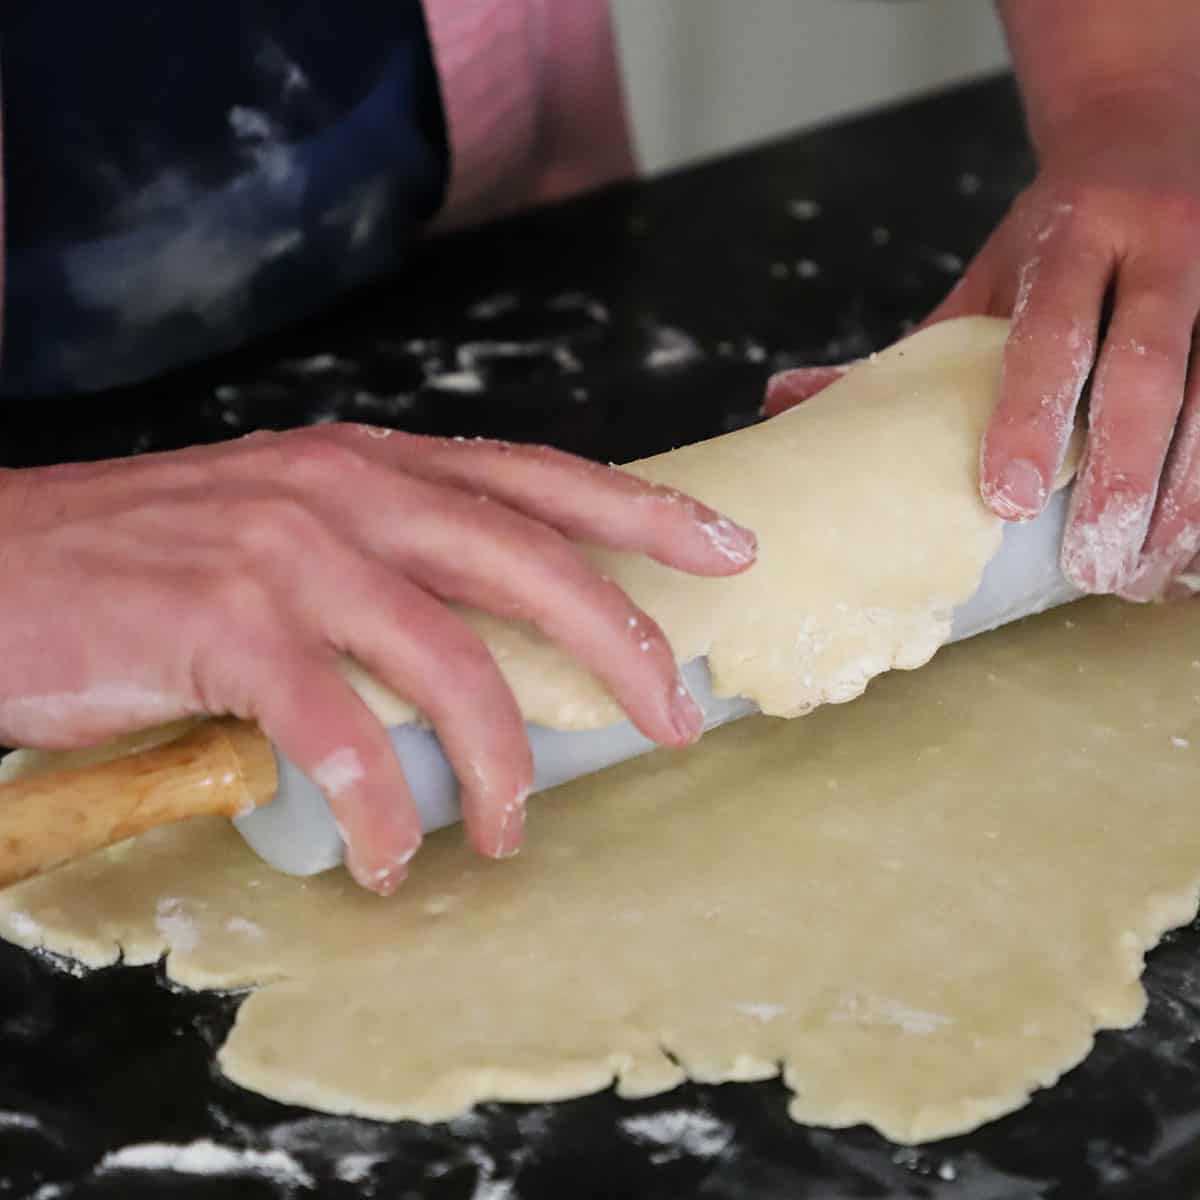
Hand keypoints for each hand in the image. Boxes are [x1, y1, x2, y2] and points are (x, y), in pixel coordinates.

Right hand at [0, 426, 755, 892]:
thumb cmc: (153, 557)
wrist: (0, 561)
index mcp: (372, 464)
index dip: (645, 509)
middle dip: (620, 644)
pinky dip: (377, 806)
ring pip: (449, 658)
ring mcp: (287, 554)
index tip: (729, 548)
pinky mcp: (224, 627)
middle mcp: (345, 492)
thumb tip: (492, 626)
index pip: (538, 478)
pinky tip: (387, 857)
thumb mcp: (290, 523)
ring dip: (501, 760)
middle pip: (528, 562)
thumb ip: (388, 553)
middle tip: (675, 714)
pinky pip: (339, 732)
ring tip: (507, 830)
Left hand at [768, 86, 1199, 601]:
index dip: (1031, 415)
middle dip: (1125, 472)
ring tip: (1149, 575)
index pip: (1051, 331)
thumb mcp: (980, 279)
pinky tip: (1195, 546)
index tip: (1010, 499)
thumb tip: (780, 402)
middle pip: (1150, 369)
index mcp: (1073, 236)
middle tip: (1093, 564)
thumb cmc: (1052, 238)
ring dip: (1188, 494)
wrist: (1145, 136)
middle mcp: (1160, 247)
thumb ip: (908, 350)